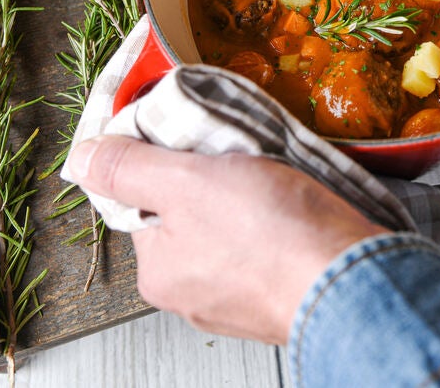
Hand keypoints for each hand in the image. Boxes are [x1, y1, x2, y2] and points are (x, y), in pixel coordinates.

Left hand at [69, 136, 387, 343]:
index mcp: (160, 270)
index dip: (167, 160)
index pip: (145, 200)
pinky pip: (271, 248)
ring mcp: (240, 300)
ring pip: (234, 231)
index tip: (196, 138)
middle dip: (216, 180)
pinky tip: (300, 207)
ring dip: (254, 199)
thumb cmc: (274, 237)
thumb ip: (131, 167)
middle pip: (190, 215)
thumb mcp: (187, 182)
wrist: (357, 281)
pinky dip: (283, 224)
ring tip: (277, 178)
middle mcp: (193, 294)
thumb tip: (82, 158)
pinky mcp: (283, 295)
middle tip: (244, 155)